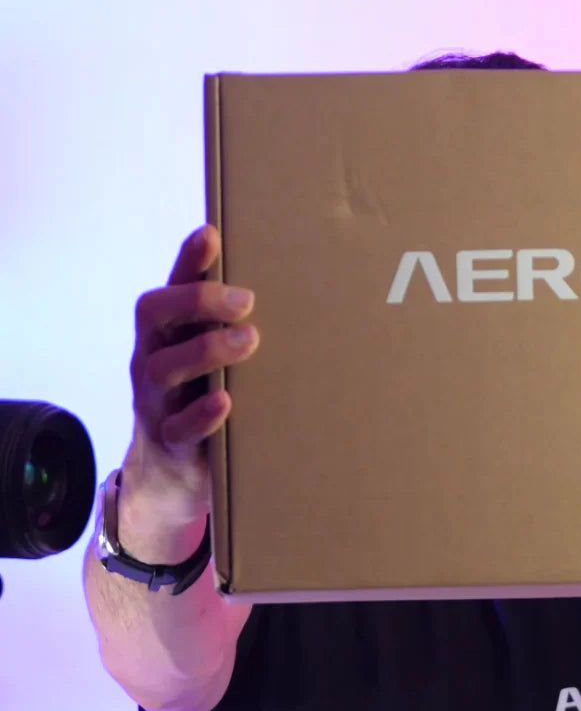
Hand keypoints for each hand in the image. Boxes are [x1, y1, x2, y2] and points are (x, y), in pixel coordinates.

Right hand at [124, 225, 258, 525]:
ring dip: (206, 350)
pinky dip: (202, 414)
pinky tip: (226, 402)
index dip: (187, 262)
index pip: (170, 286)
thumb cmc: (203, 400)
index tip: (212, 235)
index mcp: (164, 334)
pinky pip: (178, 427)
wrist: (174, 475)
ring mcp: (155, 401)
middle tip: (246, 301)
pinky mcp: (168, 442)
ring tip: (248, 340)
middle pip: (154, 316)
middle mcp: (151, 359)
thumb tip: (298, 292)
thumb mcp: (215, 363)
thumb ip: (234, 332)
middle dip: (197, 301)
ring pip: (163, 368)